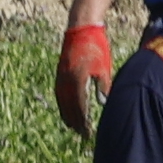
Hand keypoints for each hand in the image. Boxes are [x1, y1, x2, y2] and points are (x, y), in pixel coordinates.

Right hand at [57, 20, 114, 137]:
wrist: (81, 28)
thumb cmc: (96, 46)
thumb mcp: (104, 67)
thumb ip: (103, 87)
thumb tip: (103, 103)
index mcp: (78, 80)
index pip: (80, 107)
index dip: (84, 121)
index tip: (88, 132)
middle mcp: (66, 80)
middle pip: (69, 107)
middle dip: (75, 122)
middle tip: (82, 134)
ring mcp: (61, 76)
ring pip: (62, 102)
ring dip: (67, 115)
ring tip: (72, 126)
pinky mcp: (60, 72)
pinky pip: (59, 93)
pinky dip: (62, 104)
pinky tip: (66, 109)